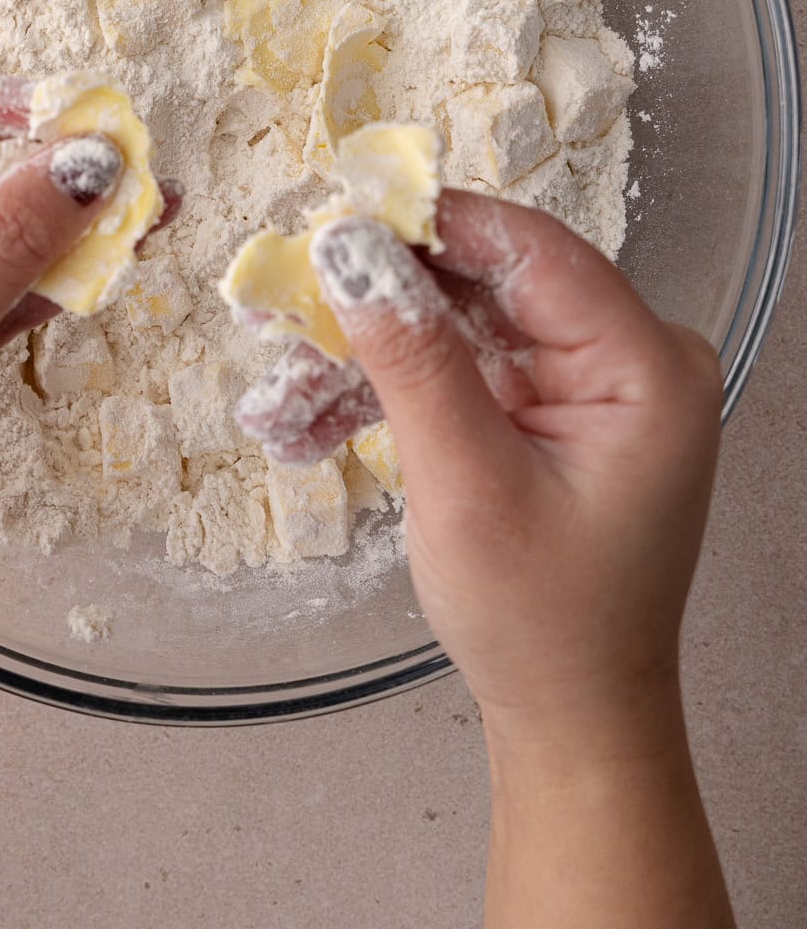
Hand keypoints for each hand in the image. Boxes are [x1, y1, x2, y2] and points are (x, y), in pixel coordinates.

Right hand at [240, 191, 723, 728]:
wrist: (571, 712)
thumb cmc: (542, 620)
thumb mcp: (466, 486)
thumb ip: (413, 359)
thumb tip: (352, 251)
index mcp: (648, 366)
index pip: (532, 250)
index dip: (430, 224)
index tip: (336, 218)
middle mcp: (631, 356)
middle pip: (487, 281)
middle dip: (383, 297)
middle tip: (286, 299)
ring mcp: (589, 379)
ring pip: (460, 319)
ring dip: (371, 348)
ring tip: (282, 380)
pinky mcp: (550, 403)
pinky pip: (461, 362)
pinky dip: (392, 384)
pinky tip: (315, 411)